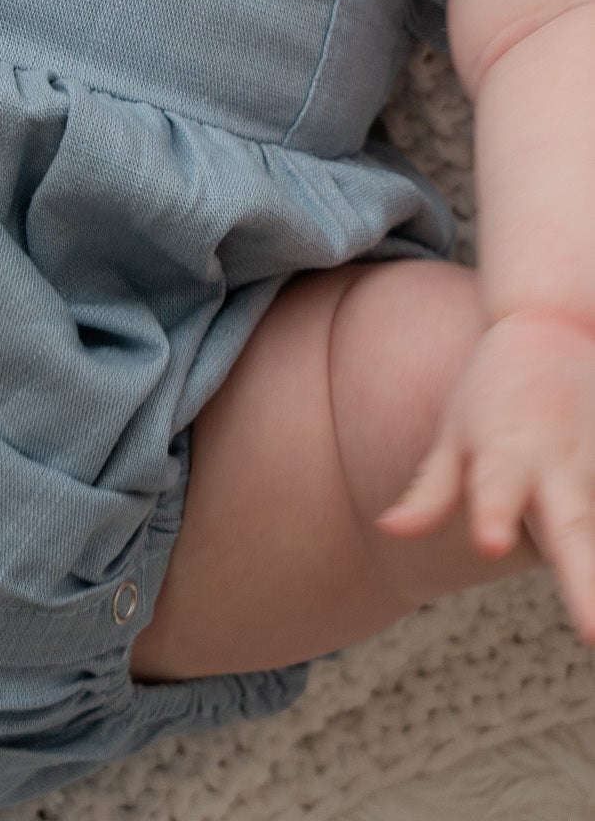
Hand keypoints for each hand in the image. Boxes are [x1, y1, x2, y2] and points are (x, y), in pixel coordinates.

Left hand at [376, 307, 594, 644]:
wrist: (554, 328)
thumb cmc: (490, 393)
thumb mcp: (454, 433)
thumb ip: (430, 490)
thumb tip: (388, 529)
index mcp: (506, 453)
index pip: (495, 489)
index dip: (493, 513)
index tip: (488, 541)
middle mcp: (559, 464)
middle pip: (572, 530)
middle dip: (585, 583)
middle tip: (593, 636)